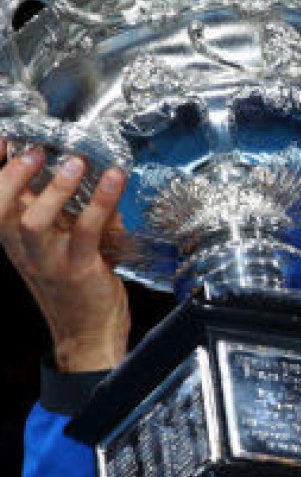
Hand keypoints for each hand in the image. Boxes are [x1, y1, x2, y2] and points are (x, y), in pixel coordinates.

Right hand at [0, 142, 129, 370]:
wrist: (90, 336)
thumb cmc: (78, 290)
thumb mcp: (62, 249)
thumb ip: (68, 218)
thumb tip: (88, 181)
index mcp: (18, 244)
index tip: (5, 140)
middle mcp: (26, 252)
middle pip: (2, 210)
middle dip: (14, 176)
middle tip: (36, 151)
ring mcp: (50, 263)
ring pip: (35, 221)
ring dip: (55, 190)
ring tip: (76, 164)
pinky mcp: (79, 270)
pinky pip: (86, 231)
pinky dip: (100, 204)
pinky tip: (114, 183)